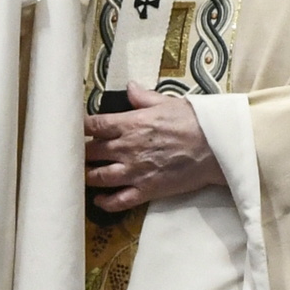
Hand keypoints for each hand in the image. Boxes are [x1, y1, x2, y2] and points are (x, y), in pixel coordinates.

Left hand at [83, 82, 225, 212]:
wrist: (215, 148)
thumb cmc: (193, 121)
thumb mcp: (167, 102)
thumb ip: (143, 97)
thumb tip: (129, 87)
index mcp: (130, 123)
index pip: (94, 124)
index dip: (80, 126)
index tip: (75, 127)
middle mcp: (127, 148)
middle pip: (91, 151)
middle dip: (80, 151)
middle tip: (74, 152)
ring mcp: (135, 171)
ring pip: (99, 177)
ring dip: (87, 176)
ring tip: (82, 174)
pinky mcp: (146, 190)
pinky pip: (119, 200)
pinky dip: (105, 202)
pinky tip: (98, 199)